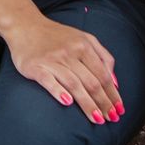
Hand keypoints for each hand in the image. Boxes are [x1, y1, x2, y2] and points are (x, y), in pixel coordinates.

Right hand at [6, 13, 121, 123]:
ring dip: (87, 103)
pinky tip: (67, 102)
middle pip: (91, 82)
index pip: (102, 75)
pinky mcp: (35, 66)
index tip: (119, 110)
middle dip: (104, 103)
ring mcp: (52, 59)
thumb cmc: (57, 36)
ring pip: (74, 84)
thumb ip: (102, 56)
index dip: (112, 94)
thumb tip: (114, 82)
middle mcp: (69, 52)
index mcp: (84, 45)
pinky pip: (48, 80)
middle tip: (111, 118)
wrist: (25, 25)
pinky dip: (58, 91)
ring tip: (97, 118)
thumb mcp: (84, 38)